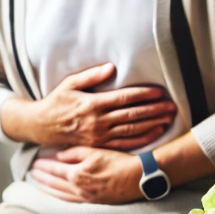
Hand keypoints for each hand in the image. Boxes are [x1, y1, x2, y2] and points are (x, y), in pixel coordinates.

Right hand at [2, 63, 176, 149]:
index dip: (143, 94)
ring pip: (132, 130)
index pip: (124, 98)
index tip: (158, 91)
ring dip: (152, 124)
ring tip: (168, 118)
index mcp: (92, 104)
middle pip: (132, 115)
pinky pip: (125, 143)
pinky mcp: (99, 146)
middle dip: (154, 110)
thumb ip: (91, 75)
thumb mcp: (70, 84)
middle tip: (171, 105)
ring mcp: (99, 136)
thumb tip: (111, 67)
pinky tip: (155, 133)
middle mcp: (98, 121)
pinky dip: (142, 139)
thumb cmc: (57, 101)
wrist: (42, 126)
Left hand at [30, 146, 143, 203]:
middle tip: (31, 173)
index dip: (43, 166)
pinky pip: (71, 200)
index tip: (34, 162)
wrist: (138, 178)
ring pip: (60, 194)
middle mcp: (78, 188)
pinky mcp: (93, 201)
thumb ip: (74, 152)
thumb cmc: (118, 161)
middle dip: (41, 178)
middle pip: (54, 183)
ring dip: (47, 189)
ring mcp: (85, 197)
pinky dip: (60, 197)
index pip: (54, 170)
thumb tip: (58, 155)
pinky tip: (57, 194)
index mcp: (77, 174)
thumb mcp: (95, 151)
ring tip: (38, 185)